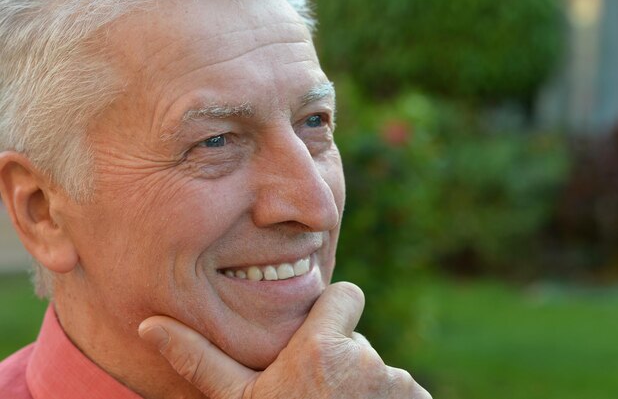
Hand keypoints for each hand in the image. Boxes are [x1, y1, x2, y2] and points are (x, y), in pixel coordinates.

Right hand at [139, 282, 430, 398]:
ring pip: (380, 373)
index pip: (348, 295)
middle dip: (342, 363)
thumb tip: (147, 322)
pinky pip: (405, 394)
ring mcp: (400, 385)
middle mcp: (368, 359)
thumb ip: (198, 358)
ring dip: (364, 390)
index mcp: (324, 347)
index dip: (334, 311)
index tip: (320, 336)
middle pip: (357, 342)